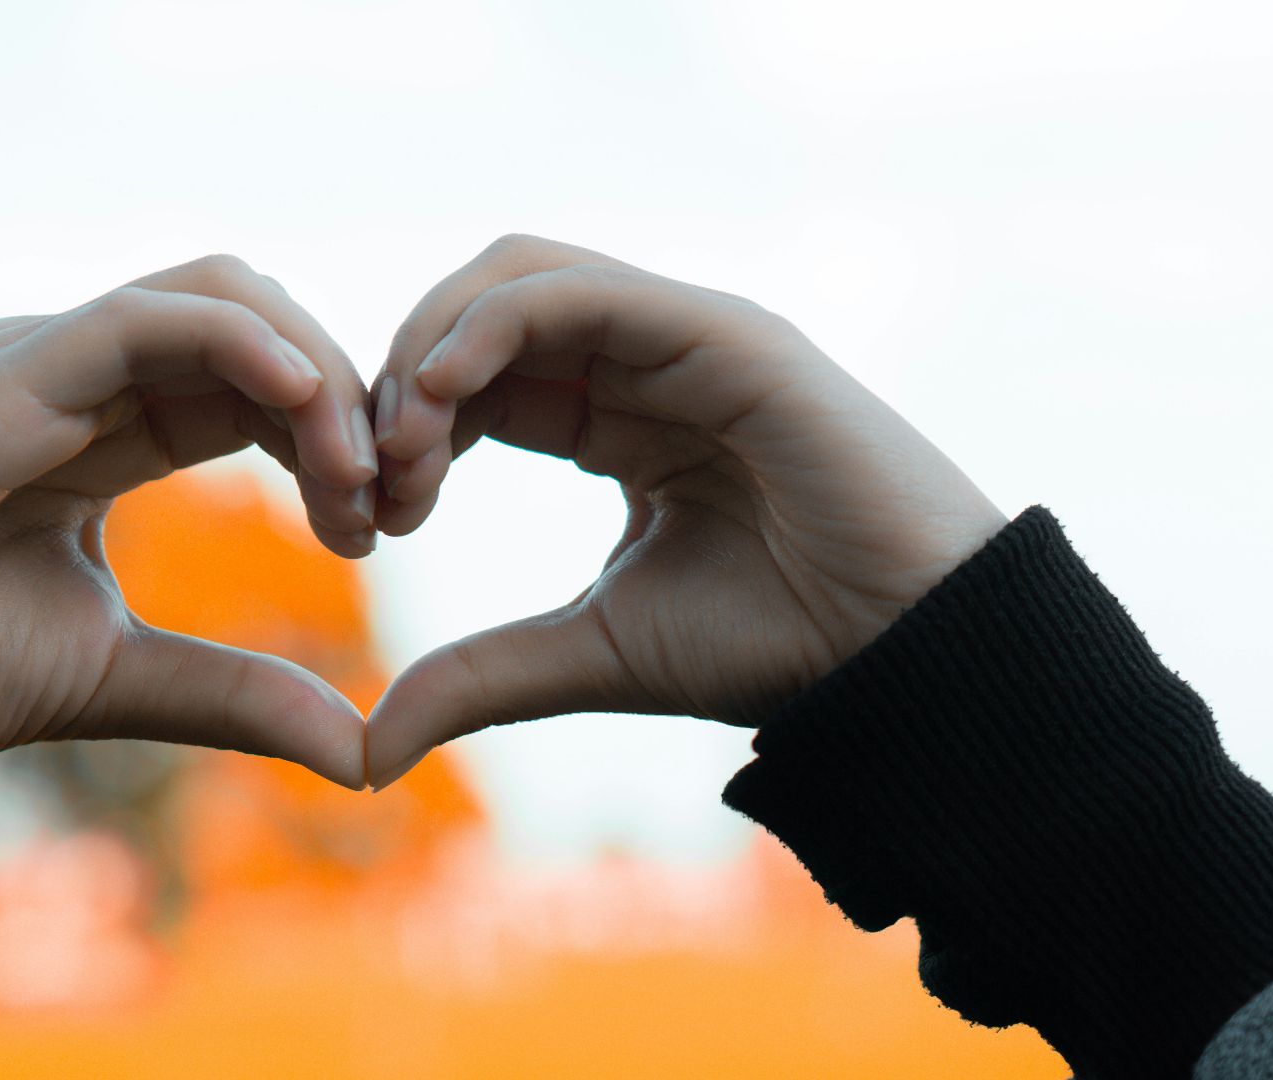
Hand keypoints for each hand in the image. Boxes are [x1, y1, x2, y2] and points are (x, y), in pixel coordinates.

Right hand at [0, 255, 378, 792]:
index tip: (381, 529)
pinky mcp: (7, 374)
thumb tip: (357, 749)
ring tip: (356, 472)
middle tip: (387, 501)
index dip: (335, 436)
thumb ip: (235, 693)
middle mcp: (79, 376)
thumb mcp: (119, 677)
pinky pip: (149, 319)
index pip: (255, 385)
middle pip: (256, 325)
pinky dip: (245, 344)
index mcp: (107, 428)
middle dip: (344, 397)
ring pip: (219, 297)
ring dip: (314, 371)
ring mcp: (40, 362)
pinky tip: (308, 408)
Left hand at [363, 235, 1008, 788]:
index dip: (403, 431)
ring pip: (514, 276)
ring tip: (404, 446)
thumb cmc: (773, 646)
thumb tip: (370, 749)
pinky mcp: (719, 331)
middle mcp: (642, 362)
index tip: (370, 523)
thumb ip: (482, 676)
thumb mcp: (591, 653)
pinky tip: (439, 398)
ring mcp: (681, 337)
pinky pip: (574, 291)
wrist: (903, 658)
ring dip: (430, 346)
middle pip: (476, 311)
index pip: (473, 378)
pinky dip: (486, 327)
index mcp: (612, 419)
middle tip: (374, 484)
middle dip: (399, 383)